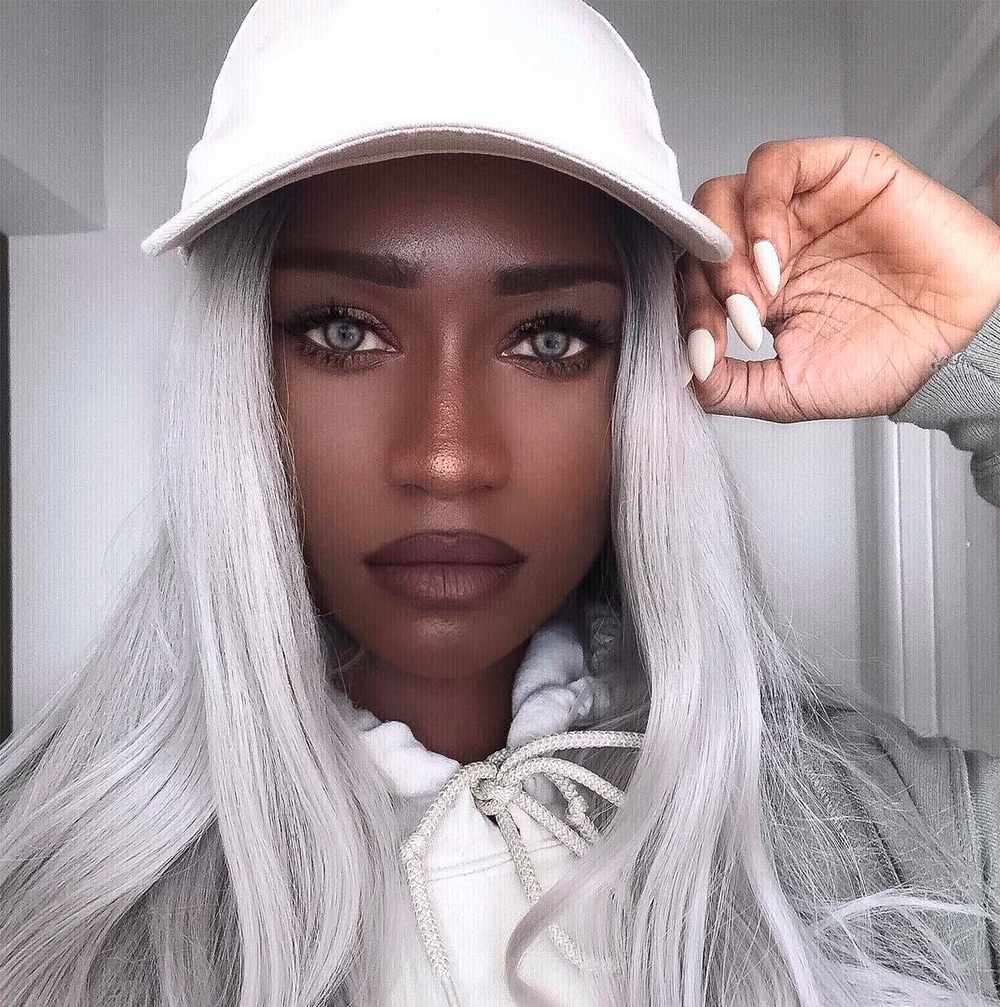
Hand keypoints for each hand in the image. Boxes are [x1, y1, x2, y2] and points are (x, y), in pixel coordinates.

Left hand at [677, 136, 999, 420]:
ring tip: (759, 292)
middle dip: (704, 281)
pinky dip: (760, 208)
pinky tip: (776, 256)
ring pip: (724, 195)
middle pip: (699, 234)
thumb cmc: (887, 363)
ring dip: (728, 246)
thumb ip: (727, 386)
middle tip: (737, 321)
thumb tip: (679, 376)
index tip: (706, 351)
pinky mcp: (837, 172)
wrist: (959, 348)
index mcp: (754, 287)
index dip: (687, 311)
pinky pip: (774, 164)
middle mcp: (770, 243)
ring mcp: (800, 207)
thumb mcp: (786, 391)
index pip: (691, 278)